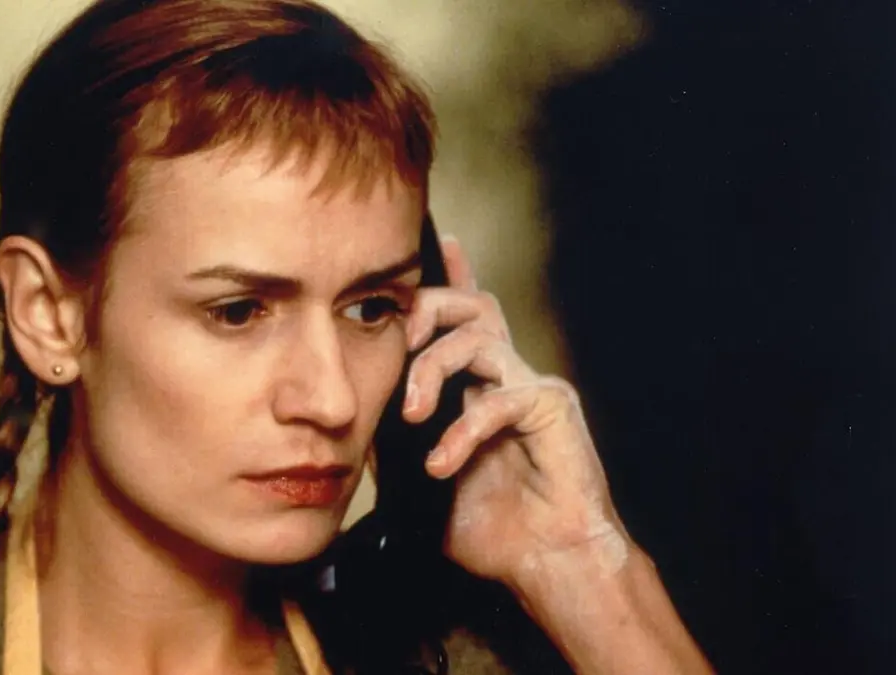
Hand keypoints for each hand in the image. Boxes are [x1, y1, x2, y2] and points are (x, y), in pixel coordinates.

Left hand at [402, 236, 631, 589]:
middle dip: (427, 308)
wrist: (543, 563)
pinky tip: (442, 463)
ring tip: (413, 413)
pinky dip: (462, 431)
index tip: (433, 246)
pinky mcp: (551, 409)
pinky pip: (498, 399)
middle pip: (471, 305)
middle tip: (398, 336)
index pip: (460, 320)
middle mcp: (506, 375)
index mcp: (478, 385)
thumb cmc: (489, 526)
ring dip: (432, 369)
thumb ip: (392, 439)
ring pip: (478, 337)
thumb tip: (353, 414)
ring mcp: (530, 387)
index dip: (448, 279)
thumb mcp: (417, 479)